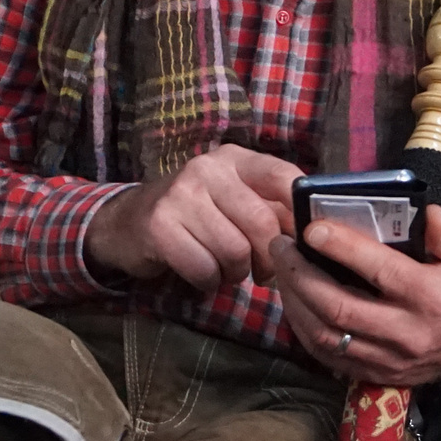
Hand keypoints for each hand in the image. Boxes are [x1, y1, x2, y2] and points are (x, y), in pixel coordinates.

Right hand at [84, 147, 302, 290]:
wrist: (128, 222)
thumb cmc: (195, 214)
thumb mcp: (234, 200)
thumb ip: (272, 208)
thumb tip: (313, 232)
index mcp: (234, 159)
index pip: (282, 177)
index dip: (300, 213)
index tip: (304, 242)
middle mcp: (207, 168)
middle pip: (261, 223)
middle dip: (268, 258)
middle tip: (262, 273)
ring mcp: (181, 195)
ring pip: (235, 250)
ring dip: (235, 273)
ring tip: (226, 269)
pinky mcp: (160, 226)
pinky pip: (205, 268)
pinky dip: (209, 282)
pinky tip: (202, 274)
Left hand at [267, 206, 440, 385]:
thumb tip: (425, 214)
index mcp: (431, 297)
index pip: (378, 270)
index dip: (340, 247)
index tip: (311, 227)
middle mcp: (407, 333)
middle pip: (339, 308)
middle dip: (300, 274)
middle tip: (281, 245)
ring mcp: (390, 360)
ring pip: (327, 336)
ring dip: (295, 302)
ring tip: (281, 269)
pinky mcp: (378, 375)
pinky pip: (329, 357)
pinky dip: (304, 329)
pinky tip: (294, 302)